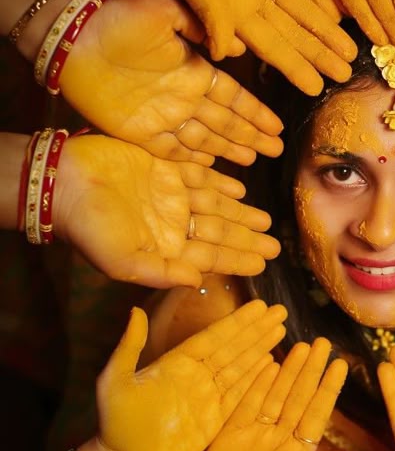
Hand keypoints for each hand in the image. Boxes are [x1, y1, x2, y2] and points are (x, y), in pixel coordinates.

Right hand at [54, 133, 279, 286]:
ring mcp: (170, 195)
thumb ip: (161, 273)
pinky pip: (201, 177)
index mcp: (164, 247)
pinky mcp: (165, 168)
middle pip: (219, 233)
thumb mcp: (122, 261)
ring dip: (240, 214)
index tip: (263, 264)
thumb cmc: (89, 226)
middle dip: (247, 240)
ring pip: (216, 206)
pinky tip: (239, 190)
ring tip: (265, 220)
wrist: (64, 181)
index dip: (238, 260)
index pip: (211, 257)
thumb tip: (197, 282)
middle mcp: (172, 223)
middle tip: (275, 245)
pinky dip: (221, 183)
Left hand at [60, 0, 283, 166]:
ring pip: (205, 139)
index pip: (234, 97)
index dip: (256, 113)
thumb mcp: (165, 11)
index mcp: (194, 71)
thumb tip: (235, 44)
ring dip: (228, 150)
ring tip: (253, 161)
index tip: (278, 126)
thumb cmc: (120, 20)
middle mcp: (184, 97)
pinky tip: (211, 165)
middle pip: (225, 123)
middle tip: (276, 151)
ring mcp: (163, 117)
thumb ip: (199, 24)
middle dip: (251, 136)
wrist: (76, 39)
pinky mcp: (140, 131)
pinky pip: (172, 150)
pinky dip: (192, 160)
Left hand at [93, 300, 286, 450]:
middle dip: (256, 329)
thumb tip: (136, 310)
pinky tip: (272, 364)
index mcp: (177, 362)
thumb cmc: (116, 422)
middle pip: (233, 348)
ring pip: (241, 368)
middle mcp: (197, 375)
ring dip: (261, 348)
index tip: (258, 305)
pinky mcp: (215, 419)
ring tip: (282, 330)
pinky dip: (257, 380)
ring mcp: (208, 397)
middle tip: (280, 310)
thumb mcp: (116, 381)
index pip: (214, 336)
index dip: (237, 322)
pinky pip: (240, 395)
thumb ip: (129, 346)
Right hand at [187, 338, 348, 450]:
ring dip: (289, 371)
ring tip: (302, 347)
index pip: (317, 415)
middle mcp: (279, 438)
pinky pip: (246, 404)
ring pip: (276, 395)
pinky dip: (257, 385)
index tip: (340, 366)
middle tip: (323, 343)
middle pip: (298, 398)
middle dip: (311, 371)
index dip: (328, 390)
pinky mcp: (230, 433)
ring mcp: (255, 433)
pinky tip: (269, 364)